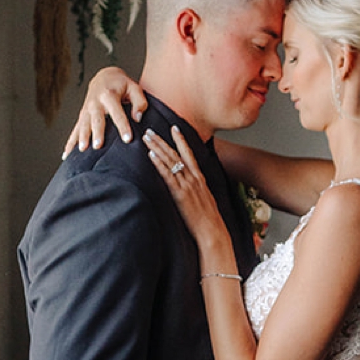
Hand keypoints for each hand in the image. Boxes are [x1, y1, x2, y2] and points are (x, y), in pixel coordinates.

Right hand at [63, 67, 147, 154]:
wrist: (104, 77)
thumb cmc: (121, 85)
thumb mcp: (134, 88)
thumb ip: (139, 102)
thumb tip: (137, 118)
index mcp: (109, 95)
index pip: (117, 112)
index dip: (123, 126)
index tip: (127, 139)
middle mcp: (95, 102)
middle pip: (96, 119)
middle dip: (97, 133)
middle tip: (98, 146)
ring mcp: (86, 110)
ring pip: (83, 125)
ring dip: (82, 137)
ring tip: (82, 150)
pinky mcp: (82, 116)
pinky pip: (75, 130)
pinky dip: (70, 142)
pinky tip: (67, 155)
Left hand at [143, 126, 229, 253]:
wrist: (213, 231)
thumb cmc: (209, 220)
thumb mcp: (206, 200)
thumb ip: (197, 190)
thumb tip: (190, 187)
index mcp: (200, 178)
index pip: (189, 154)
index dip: (181, 140)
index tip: (173, 128)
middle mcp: (194, 178)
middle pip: (176, 154)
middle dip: (162, 140)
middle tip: (150, 130)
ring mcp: (187, 185)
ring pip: (170, 161)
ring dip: (157, 147)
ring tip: (146, 137)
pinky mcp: (180, 194)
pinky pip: (167, 175)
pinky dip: (159, 164)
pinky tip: (151, 155)